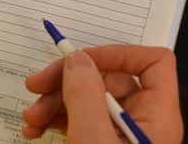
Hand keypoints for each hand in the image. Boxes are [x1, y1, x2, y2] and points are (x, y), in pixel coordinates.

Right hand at [22, 45, 182, 142]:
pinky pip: (79, 118)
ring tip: (31, 118)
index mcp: (156, 117)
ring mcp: (119, 135)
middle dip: (68, 81)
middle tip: (36, 87)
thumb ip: (85, 95)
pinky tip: (36, 130)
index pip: (153, 63)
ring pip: (87, 98)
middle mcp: (141, 121)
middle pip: (109, 79)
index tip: (81, 58)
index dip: (119, 53)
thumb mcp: (93, 141)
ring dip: (55, 102)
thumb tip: (78, 60)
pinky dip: (56, 119)